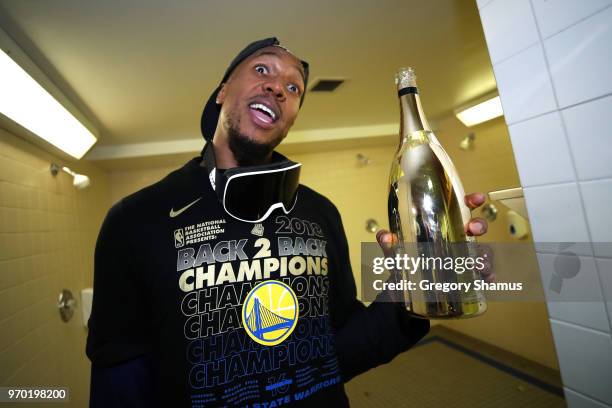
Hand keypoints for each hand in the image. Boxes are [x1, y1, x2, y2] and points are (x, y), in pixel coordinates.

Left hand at [376, 192, 493, 281]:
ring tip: (477, 262)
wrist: (405, 293)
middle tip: (473, 229)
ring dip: (484, 255)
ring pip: (483, 251)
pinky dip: (487, 276)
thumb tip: (385, 236)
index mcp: (442, 228)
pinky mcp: (469, 278)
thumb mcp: (395, 253)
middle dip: (479, 225)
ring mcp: (465, 259)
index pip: (459, 210)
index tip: (476, 199)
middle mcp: (457, 240)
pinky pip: (484, 275)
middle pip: (476, 228)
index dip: (470, 202)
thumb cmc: (405, 265)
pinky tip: (485, 278)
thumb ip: (389, 244)